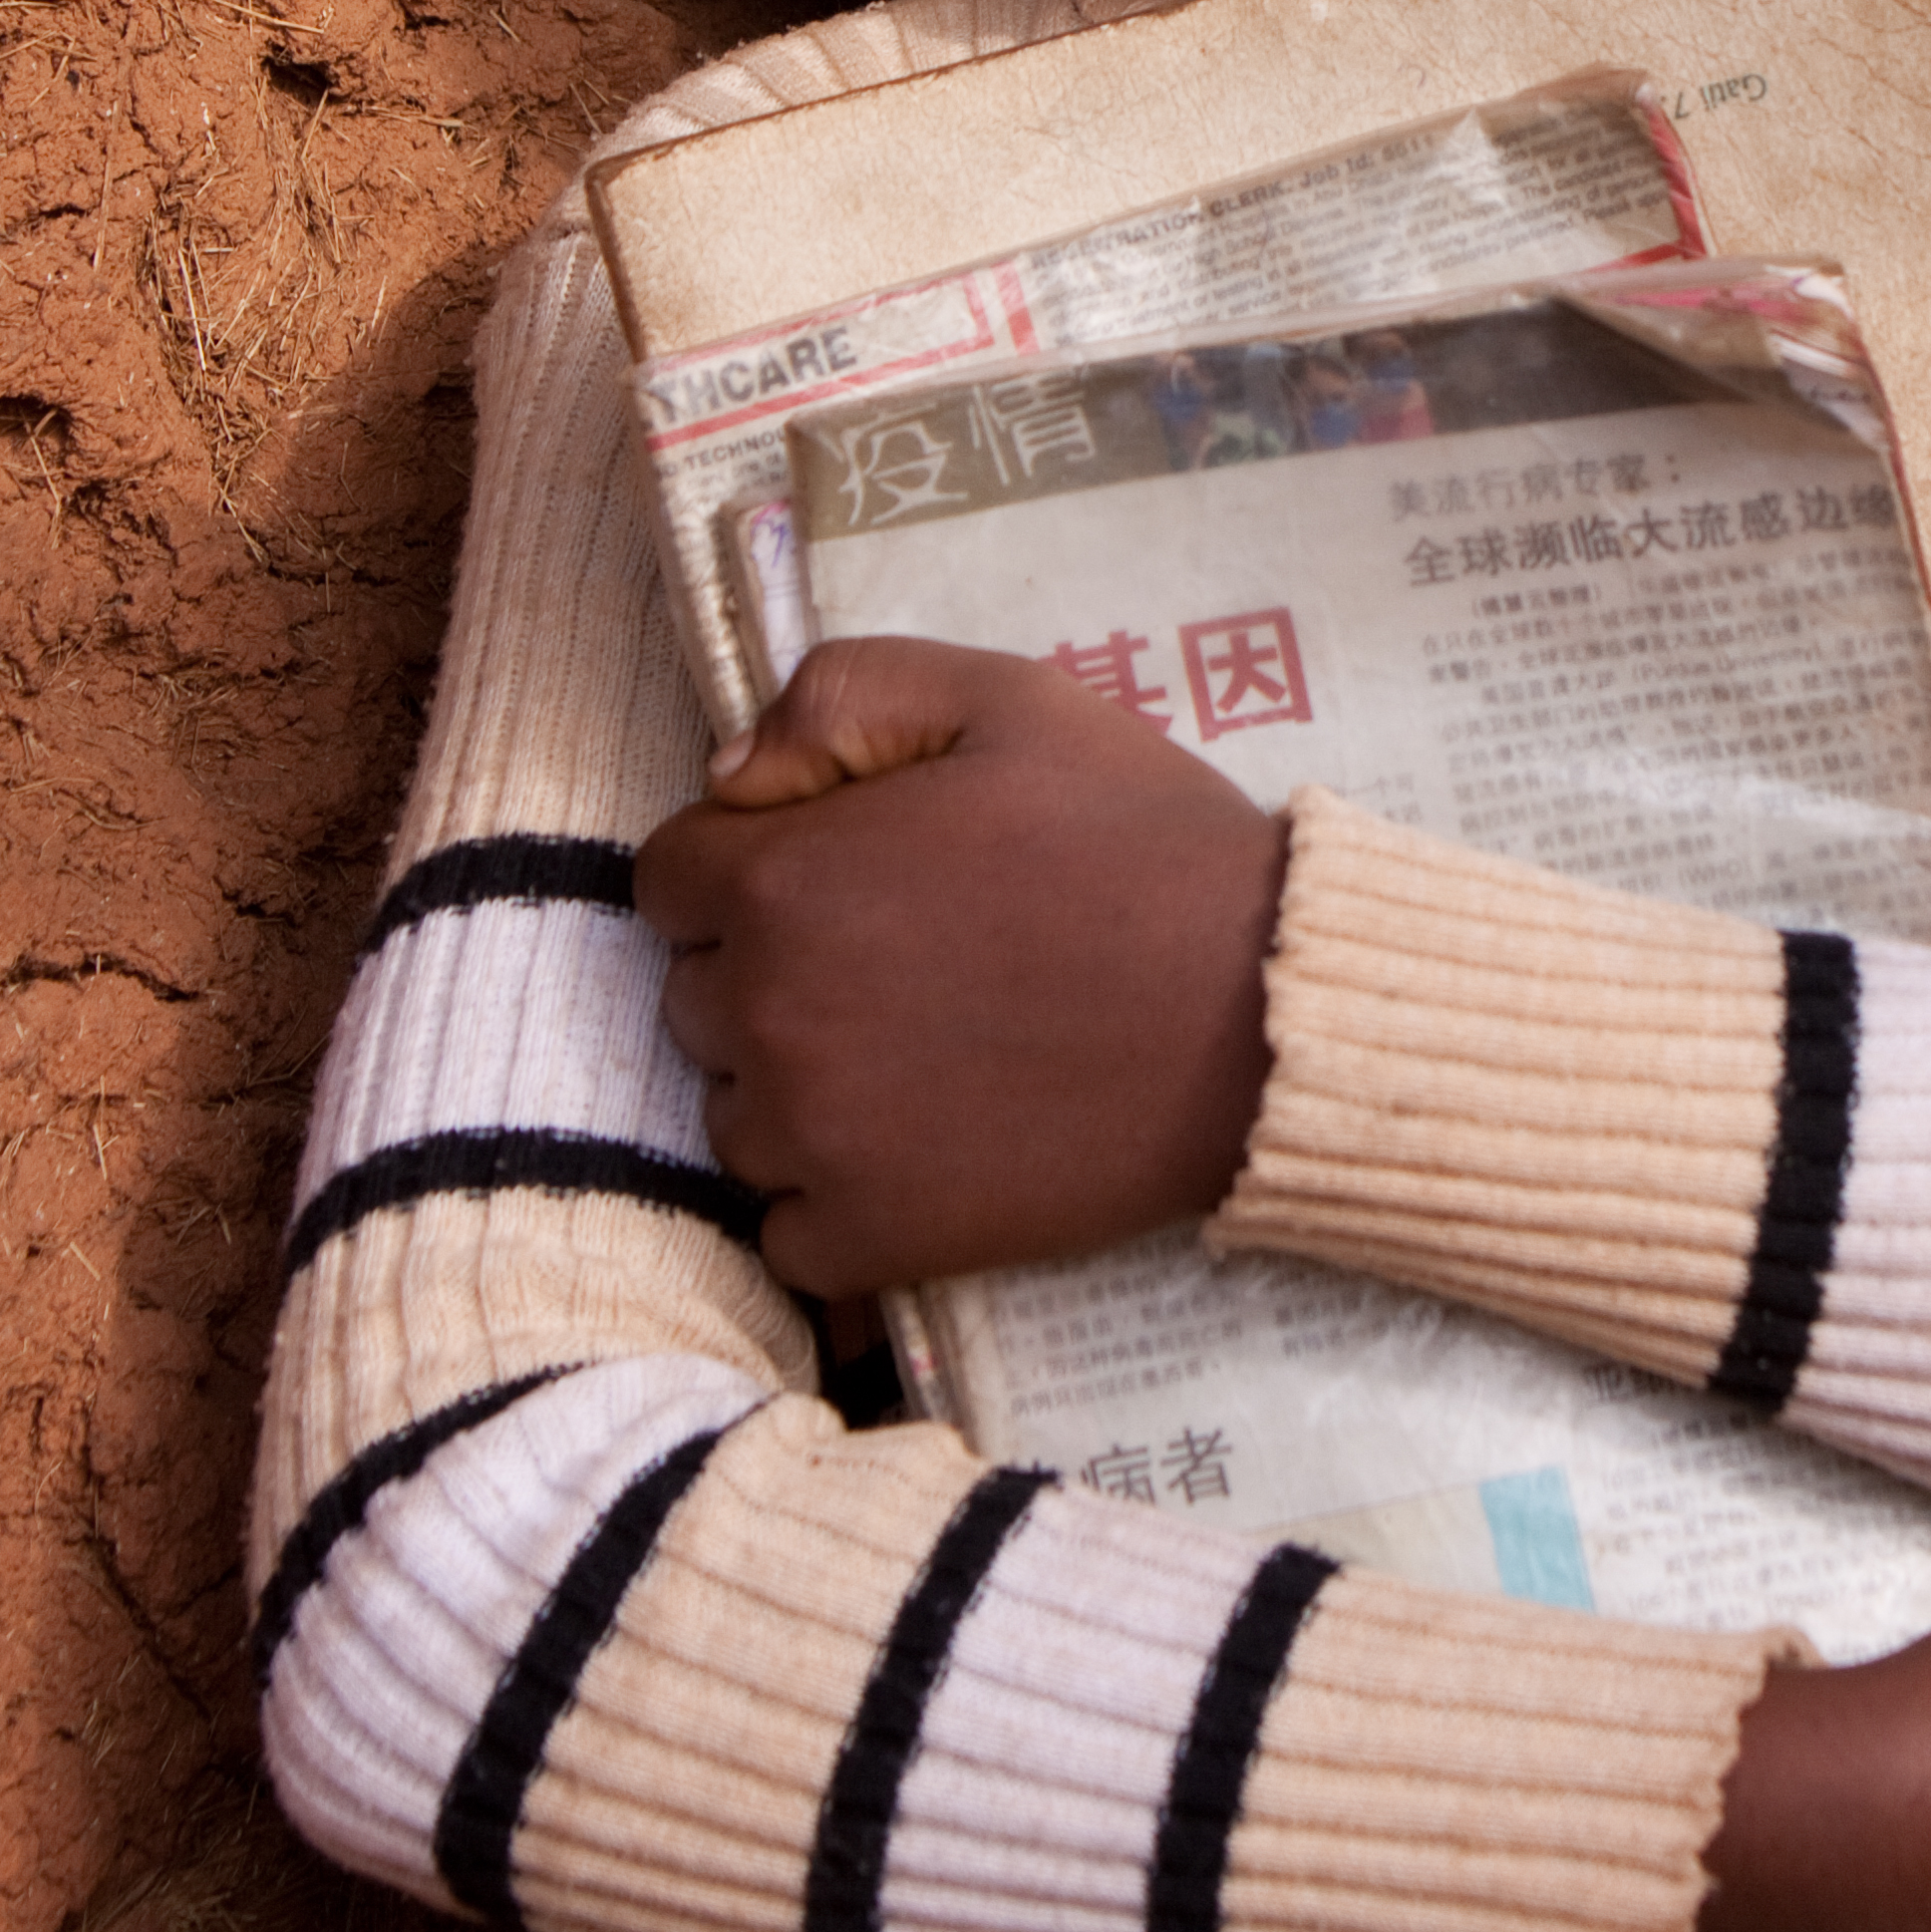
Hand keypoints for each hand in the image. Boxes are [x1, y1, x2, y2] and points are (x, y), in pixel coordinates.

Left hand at [636, 638, 1285, 1296]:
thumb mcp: (1005, 698)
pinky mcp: (873, 1238)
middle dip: (771, 971)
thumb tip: (729, 772)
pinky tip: (923, 1150)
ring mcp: (815, 1138)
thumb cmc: (1140, 841)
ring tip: (921, 1056)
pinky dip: (835, 1200)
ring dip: (797, 1087)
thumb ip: (841, 693)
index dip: (745, 864)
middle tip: (902, 961)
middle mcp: (771, 1013)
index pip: (667, 878)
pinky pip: (787, 1231)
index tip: (837, 875)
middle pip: (698, 995)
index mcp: (785, 879)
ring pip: (734, 1115)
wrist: (1263, 1012)